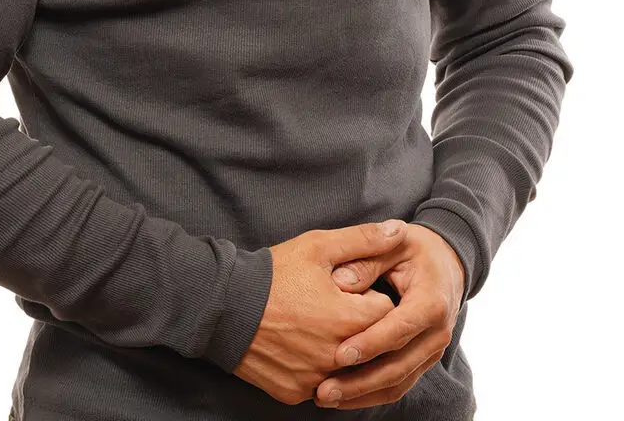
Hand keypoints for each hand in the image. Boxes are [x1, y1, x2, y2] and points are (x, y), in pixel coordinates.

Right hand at [231, 220, 409, 405]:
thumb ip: (363, 240)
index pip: (385, 311)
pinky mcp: (294, 393)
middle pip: (367, 342)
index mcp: (349, 320)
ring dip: (336, 348)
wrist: (223, 305)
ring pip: (344, 366)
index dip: (367, 295)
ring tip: (310, 323)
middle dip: (354, 323)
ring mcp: (315, 379)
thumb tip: (400, 230)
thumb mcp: (318, 246)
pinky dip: (312, 366)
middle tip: (326, 305)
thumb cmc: (274, 273)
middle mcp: (337, 357)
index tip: (347, 288)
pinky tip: (296, 345)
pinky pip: (317, 383)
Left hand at [312, 223, 465, 409]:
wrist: (446, 263)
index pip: (399, 329)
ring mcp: (431, 351)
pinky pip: (398, 384)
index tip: (339, 354)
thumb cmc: (416, 250)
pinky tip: (343, 395)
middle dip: (360, 382)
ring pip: (397, 383)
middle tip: (324, 389)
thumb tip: (339, 282)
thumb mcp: (395, 245)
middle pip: (398, 367)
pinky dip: (370, 393)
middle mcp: (437, 333)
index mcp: (431, 302)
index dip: (370, 344)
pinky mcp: (422, 360)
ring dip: (361, 394)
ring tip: (326, 397)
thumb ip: (367, 259)